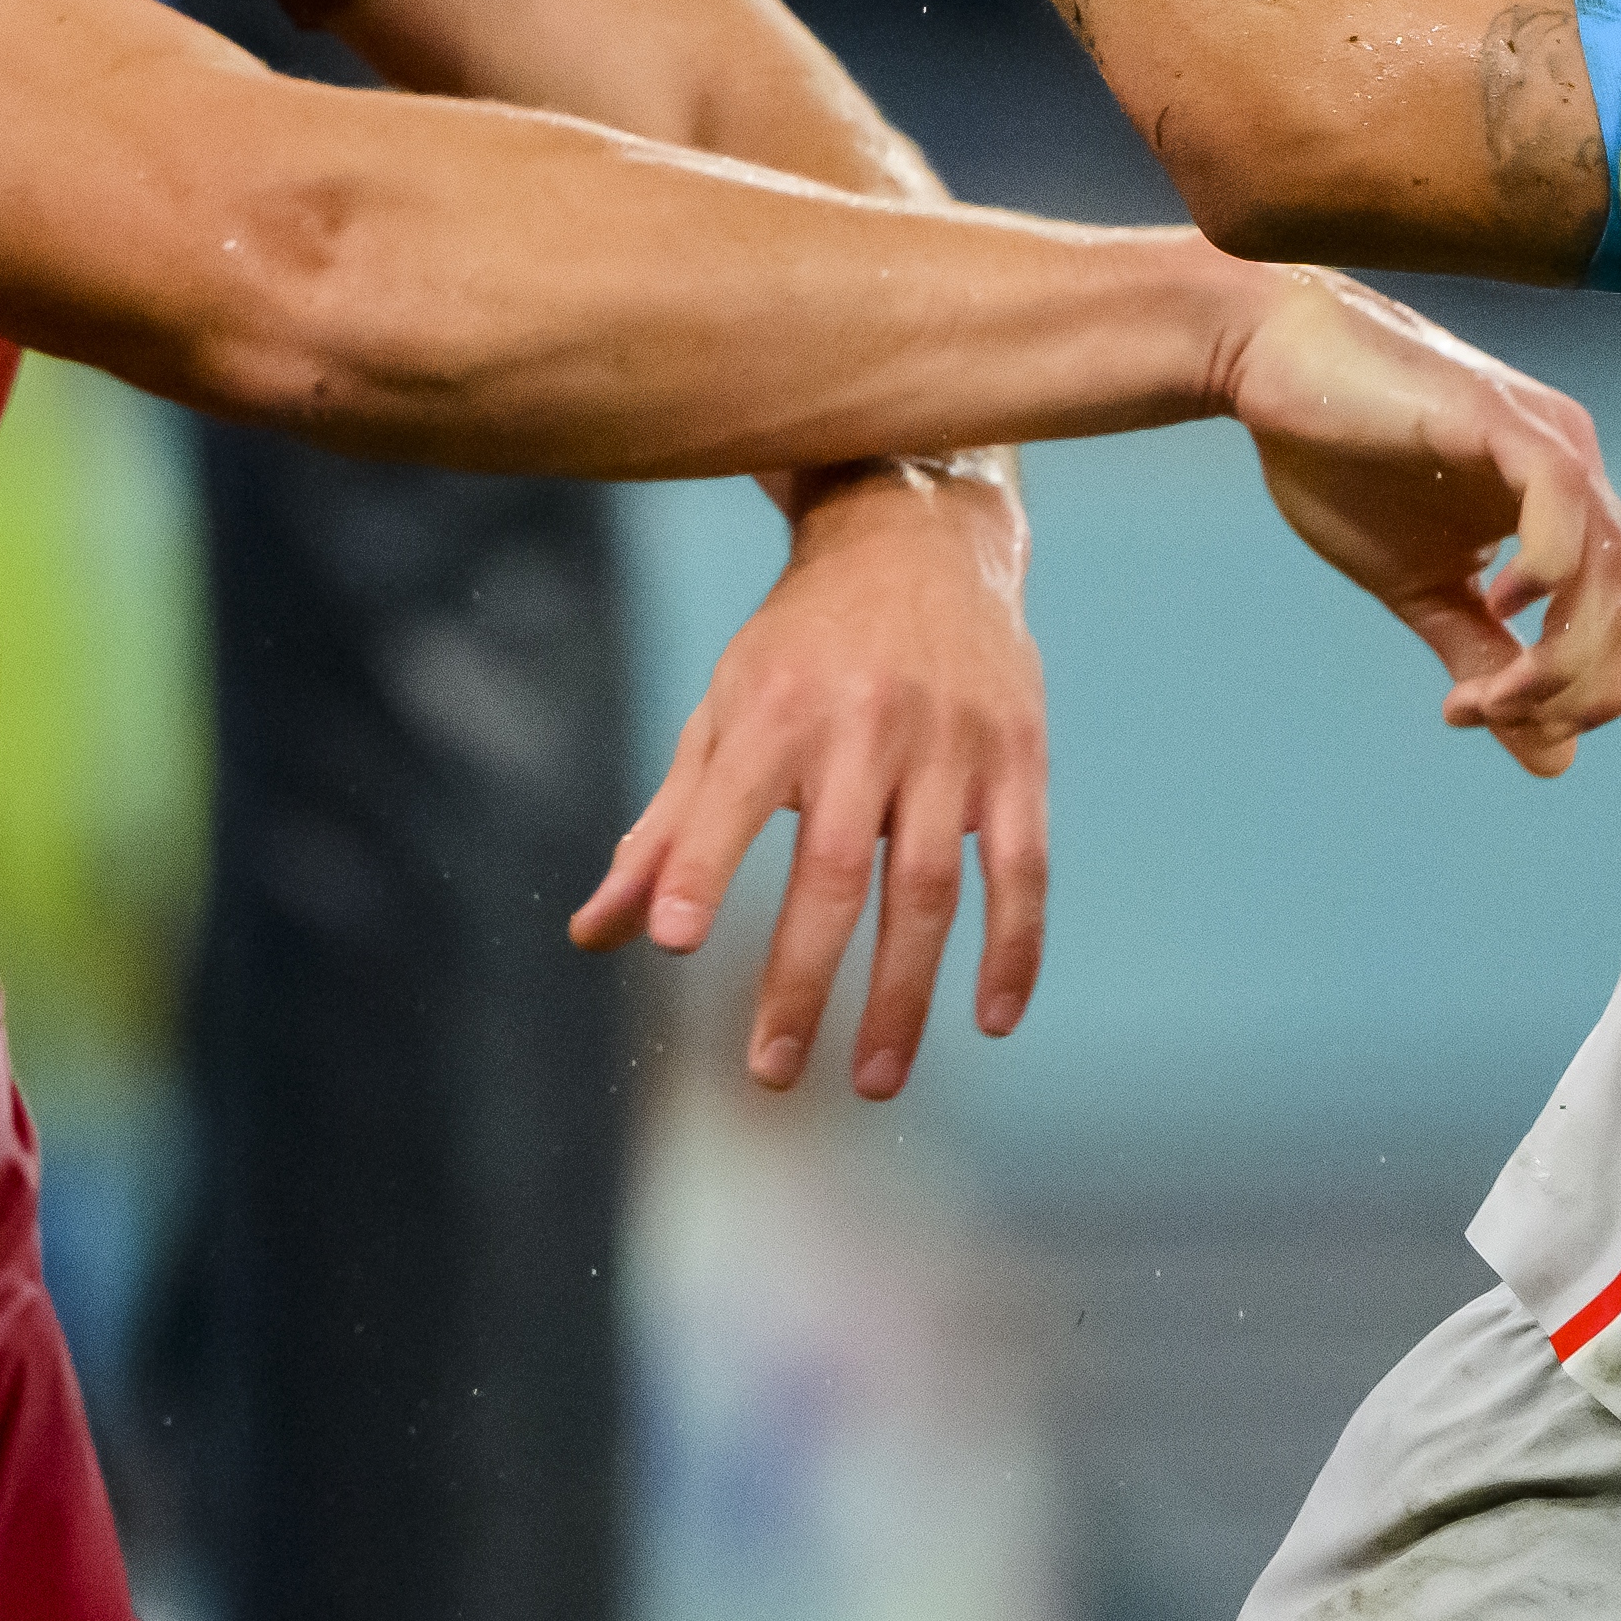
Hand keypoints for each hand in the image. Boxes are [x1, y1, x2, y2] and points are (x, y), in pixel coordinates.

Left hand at [573, 463, 1051, 1098]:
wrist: (919, 540)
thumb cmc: (798, 649)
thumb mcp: (723, 715)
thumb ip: (668, 831)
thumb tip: (597, 934)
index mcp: (775, 708)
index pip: (731, 799)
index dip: (700, 866)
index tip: (672, 941)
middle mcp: (863, 725)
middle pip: (833, 873)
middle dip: (799, 980)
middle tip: (769, 1071)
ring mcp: (950, 745)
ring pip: (927, 890)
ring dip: (901, 995)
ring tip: (872, 1080)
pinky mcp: (1018, 759)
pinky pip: (1023, 871)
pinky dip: (1013, 950)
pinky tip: (990, 1020)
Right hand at [1218, 276, 1620, 776]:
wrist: (1270, 363)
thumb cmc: (1338, 461)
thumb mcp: (1421, 589)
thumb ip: (1484, 661)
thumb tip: (1552, 759)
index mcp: (1568, 511)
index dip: (1594, 690)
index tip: (1496, 717)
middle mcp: (1579, 473)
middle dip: (1589, 689)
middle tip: (1503, 714)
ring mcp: (1551, 443)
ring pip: (1617, 572)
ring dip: (1563, 657)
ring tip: (1486, 688)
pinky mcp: (1504, 421)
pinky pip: (1567, 506)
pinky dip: (1549, 578)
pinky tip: (1495, 601)